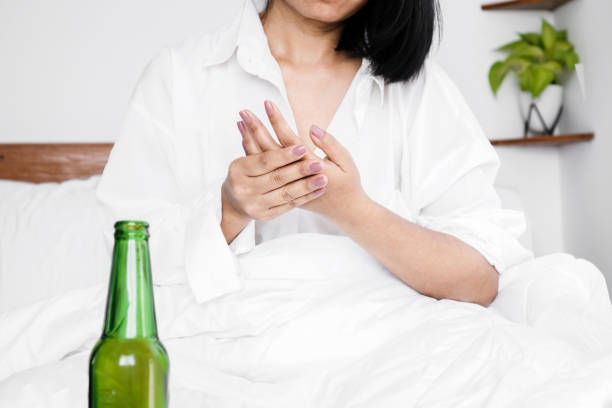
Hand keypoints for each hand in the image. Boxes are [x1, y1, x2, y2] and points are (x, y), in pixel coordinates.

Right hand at [221, 142, 326, 223]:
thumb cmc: (242, 174)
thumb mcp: (243, 157)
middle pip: (277, 178)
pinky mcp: (266, 215)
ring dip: (306, 186)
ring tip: (323, 178)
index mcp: (239, 170)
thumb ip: (252, 139)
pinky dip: (305, 197)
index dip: (284, 154)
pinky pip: (289, 206)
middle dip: (299, 170)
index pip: (265, 161)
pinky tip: (319, 190)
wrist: (233, 204)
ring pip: (285, 194)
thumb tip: (250, 113)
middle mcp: (245, 189)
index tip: (303, 147)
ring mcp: (256, 205)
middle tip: (318, 164)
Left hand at [238, 101, 366, 222]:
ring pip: (264, 160)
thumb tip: (312, 128)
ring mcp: (287, 183)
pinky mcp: (283, 187)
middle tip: (244, 111)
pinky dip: (253, 154)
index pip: (290, 141)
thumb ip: (330, 144)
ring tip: (240, 121)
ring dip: (250, 139)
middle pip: (270, 149)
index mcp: (311, 166)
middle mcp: (295, 175)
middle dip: (257, 128)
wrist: (344, 211)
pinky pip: (264, 171)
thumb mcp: (347, 162)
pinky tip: (245, 140)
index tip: (267, 104)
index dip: (278, 122)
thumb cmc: (348, 184)